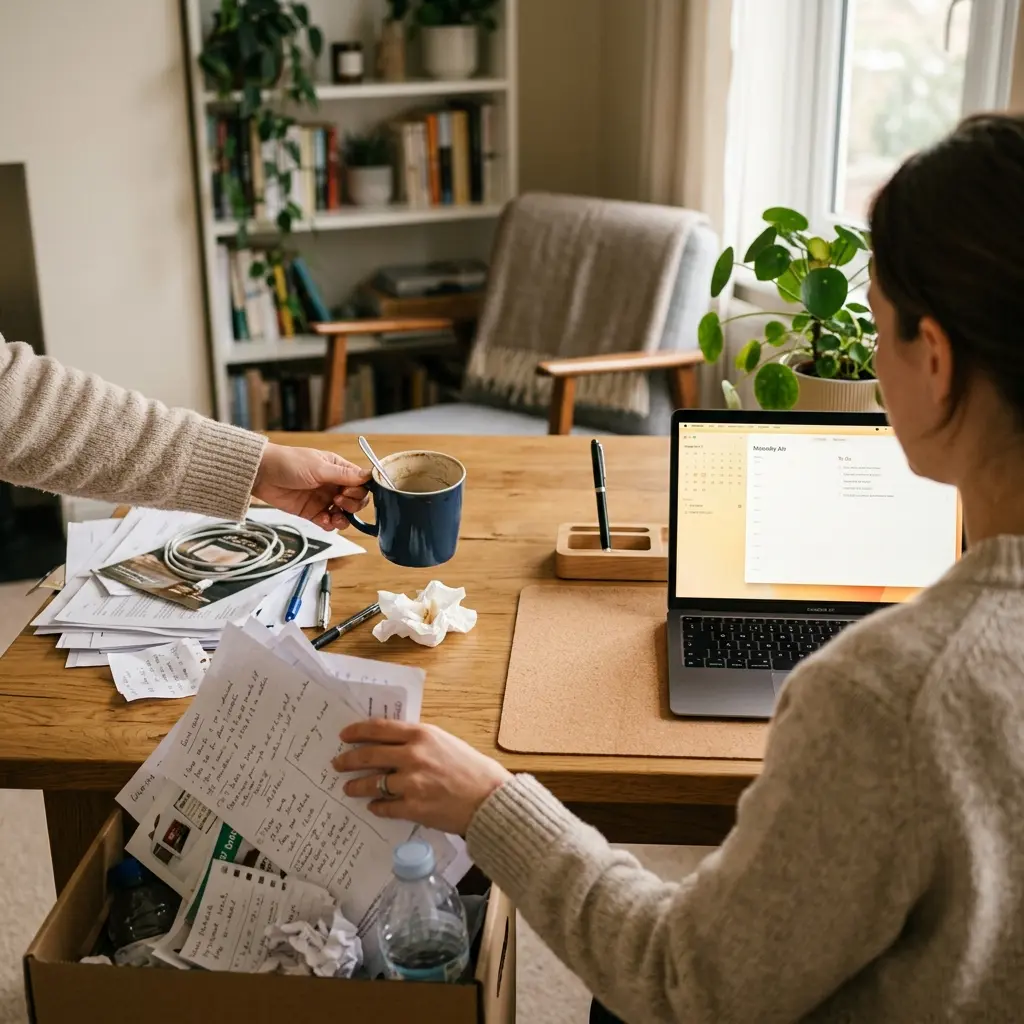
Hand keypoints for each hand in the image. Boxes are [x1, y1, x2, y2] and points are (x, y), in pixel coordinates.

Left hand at [252, 442, 369, 529]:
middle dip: (352, 504)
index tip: (347, 491)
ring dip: (343, 518)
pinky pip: (329, 523)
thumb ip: (344, 475)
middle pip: (356, 501)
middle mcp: (334, 485)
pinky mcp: (312, 513)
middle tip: (337, 500)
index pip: (361, 483)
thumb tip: (369, 475)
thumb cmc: (289, 463)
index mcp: (338, 469)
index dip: (359, 490)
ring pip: (345, 514)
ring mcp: (324, 500)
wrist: (262, 474)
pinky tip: (321, 519)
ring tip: (332, 515)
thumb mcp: (319, 468)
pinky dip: (329, 524)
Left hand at [332, 720, 512, 835]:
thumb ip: (419, 741)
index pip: (379, 729)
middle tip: (338, 764)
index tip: (344, 736)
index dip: (357, 731)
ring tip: (349, 788)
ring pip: (372, 783)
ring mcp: (411, 783)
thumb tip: (392, 744)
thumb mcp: (445, 742)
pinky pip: (385, 807)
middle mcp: (413, 756)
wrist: (489, 799)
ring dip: (356, 786)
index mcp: (422, 735)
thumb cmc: (472, 768)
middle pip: (368, 755)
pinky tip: (373, 806)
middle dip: (348, 760)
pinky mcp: (414, 807)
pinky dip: (376, 807)